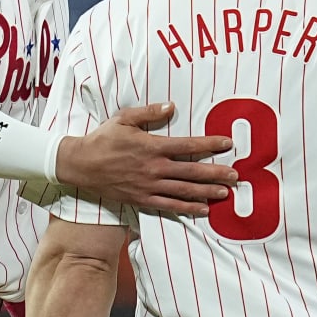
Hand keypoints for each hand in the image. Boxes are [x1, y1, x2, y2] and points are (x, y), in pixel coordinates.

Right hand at [56, 103, 236, 216]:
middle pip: (192, 171)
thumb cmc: (102, 139)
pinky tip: (203, 210)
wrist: (80, 164)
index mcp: (152, 146)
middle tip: (236, 176)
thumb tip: (172, 106)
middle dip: (216, 173)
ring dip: (207, 192)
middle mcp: (154, 168)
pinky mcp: (142, 199)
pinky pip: (169, 205)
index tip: (228, 143)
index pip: (188, 145)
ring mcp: (149, 185)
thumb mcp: (124, 119)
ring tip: (226, 193)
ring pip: (184, 190)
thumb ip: (149, 112)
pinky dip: (187, 208)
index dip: (210, 144)